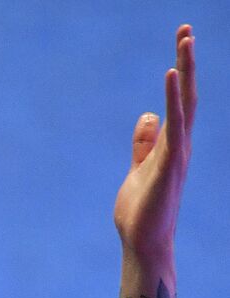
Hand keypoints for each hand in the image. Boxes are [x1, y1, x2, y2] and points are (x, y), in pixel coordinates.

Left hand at [113, 25, 195, 260]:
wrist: (143, 243)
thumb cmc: (141, 212)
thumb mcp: (138, 170)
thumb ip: (143, 145)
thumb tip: (148, 115)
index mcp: (172, 146)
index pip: (179, 102)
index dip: (180, 73)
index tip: (180, 44)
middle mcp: (180, 144)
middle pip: (187, 95)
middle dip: (187, 60)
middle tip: (185, 27)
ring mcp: (177, 153)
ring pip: (186, 103)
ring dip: (185, 69)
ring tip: (184, 37)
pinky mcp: (169, 163)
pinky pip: (174, 124)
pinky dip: (174, 98)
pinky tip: (172, 74)